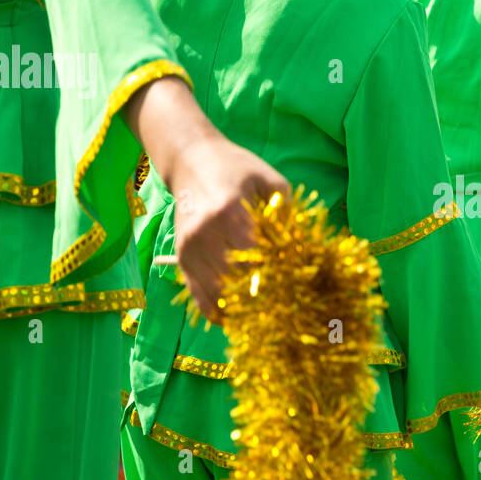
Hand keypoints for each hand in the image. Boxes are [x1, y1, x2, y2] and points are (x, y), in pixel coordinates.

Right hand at [167, 133, 289, 319]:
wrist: (190, 160)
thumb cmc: (236, 168)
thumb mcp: (268, 179)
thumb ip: (285, 211)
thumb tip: (299, 247)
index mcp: (229, 212)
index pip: (255, 257)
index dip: (276, 274)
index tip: (294, 283)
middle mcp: (205, 233)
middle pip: (235, 279)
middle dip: (261, 294)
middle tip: (284, 305)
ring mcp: (189, 248)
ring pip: (216, 292)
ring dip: (240, 307)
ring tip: (263, 316)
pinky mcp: (181, 257)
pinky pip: (197, 294)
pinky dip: (215, 310)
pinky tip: (233, 319)